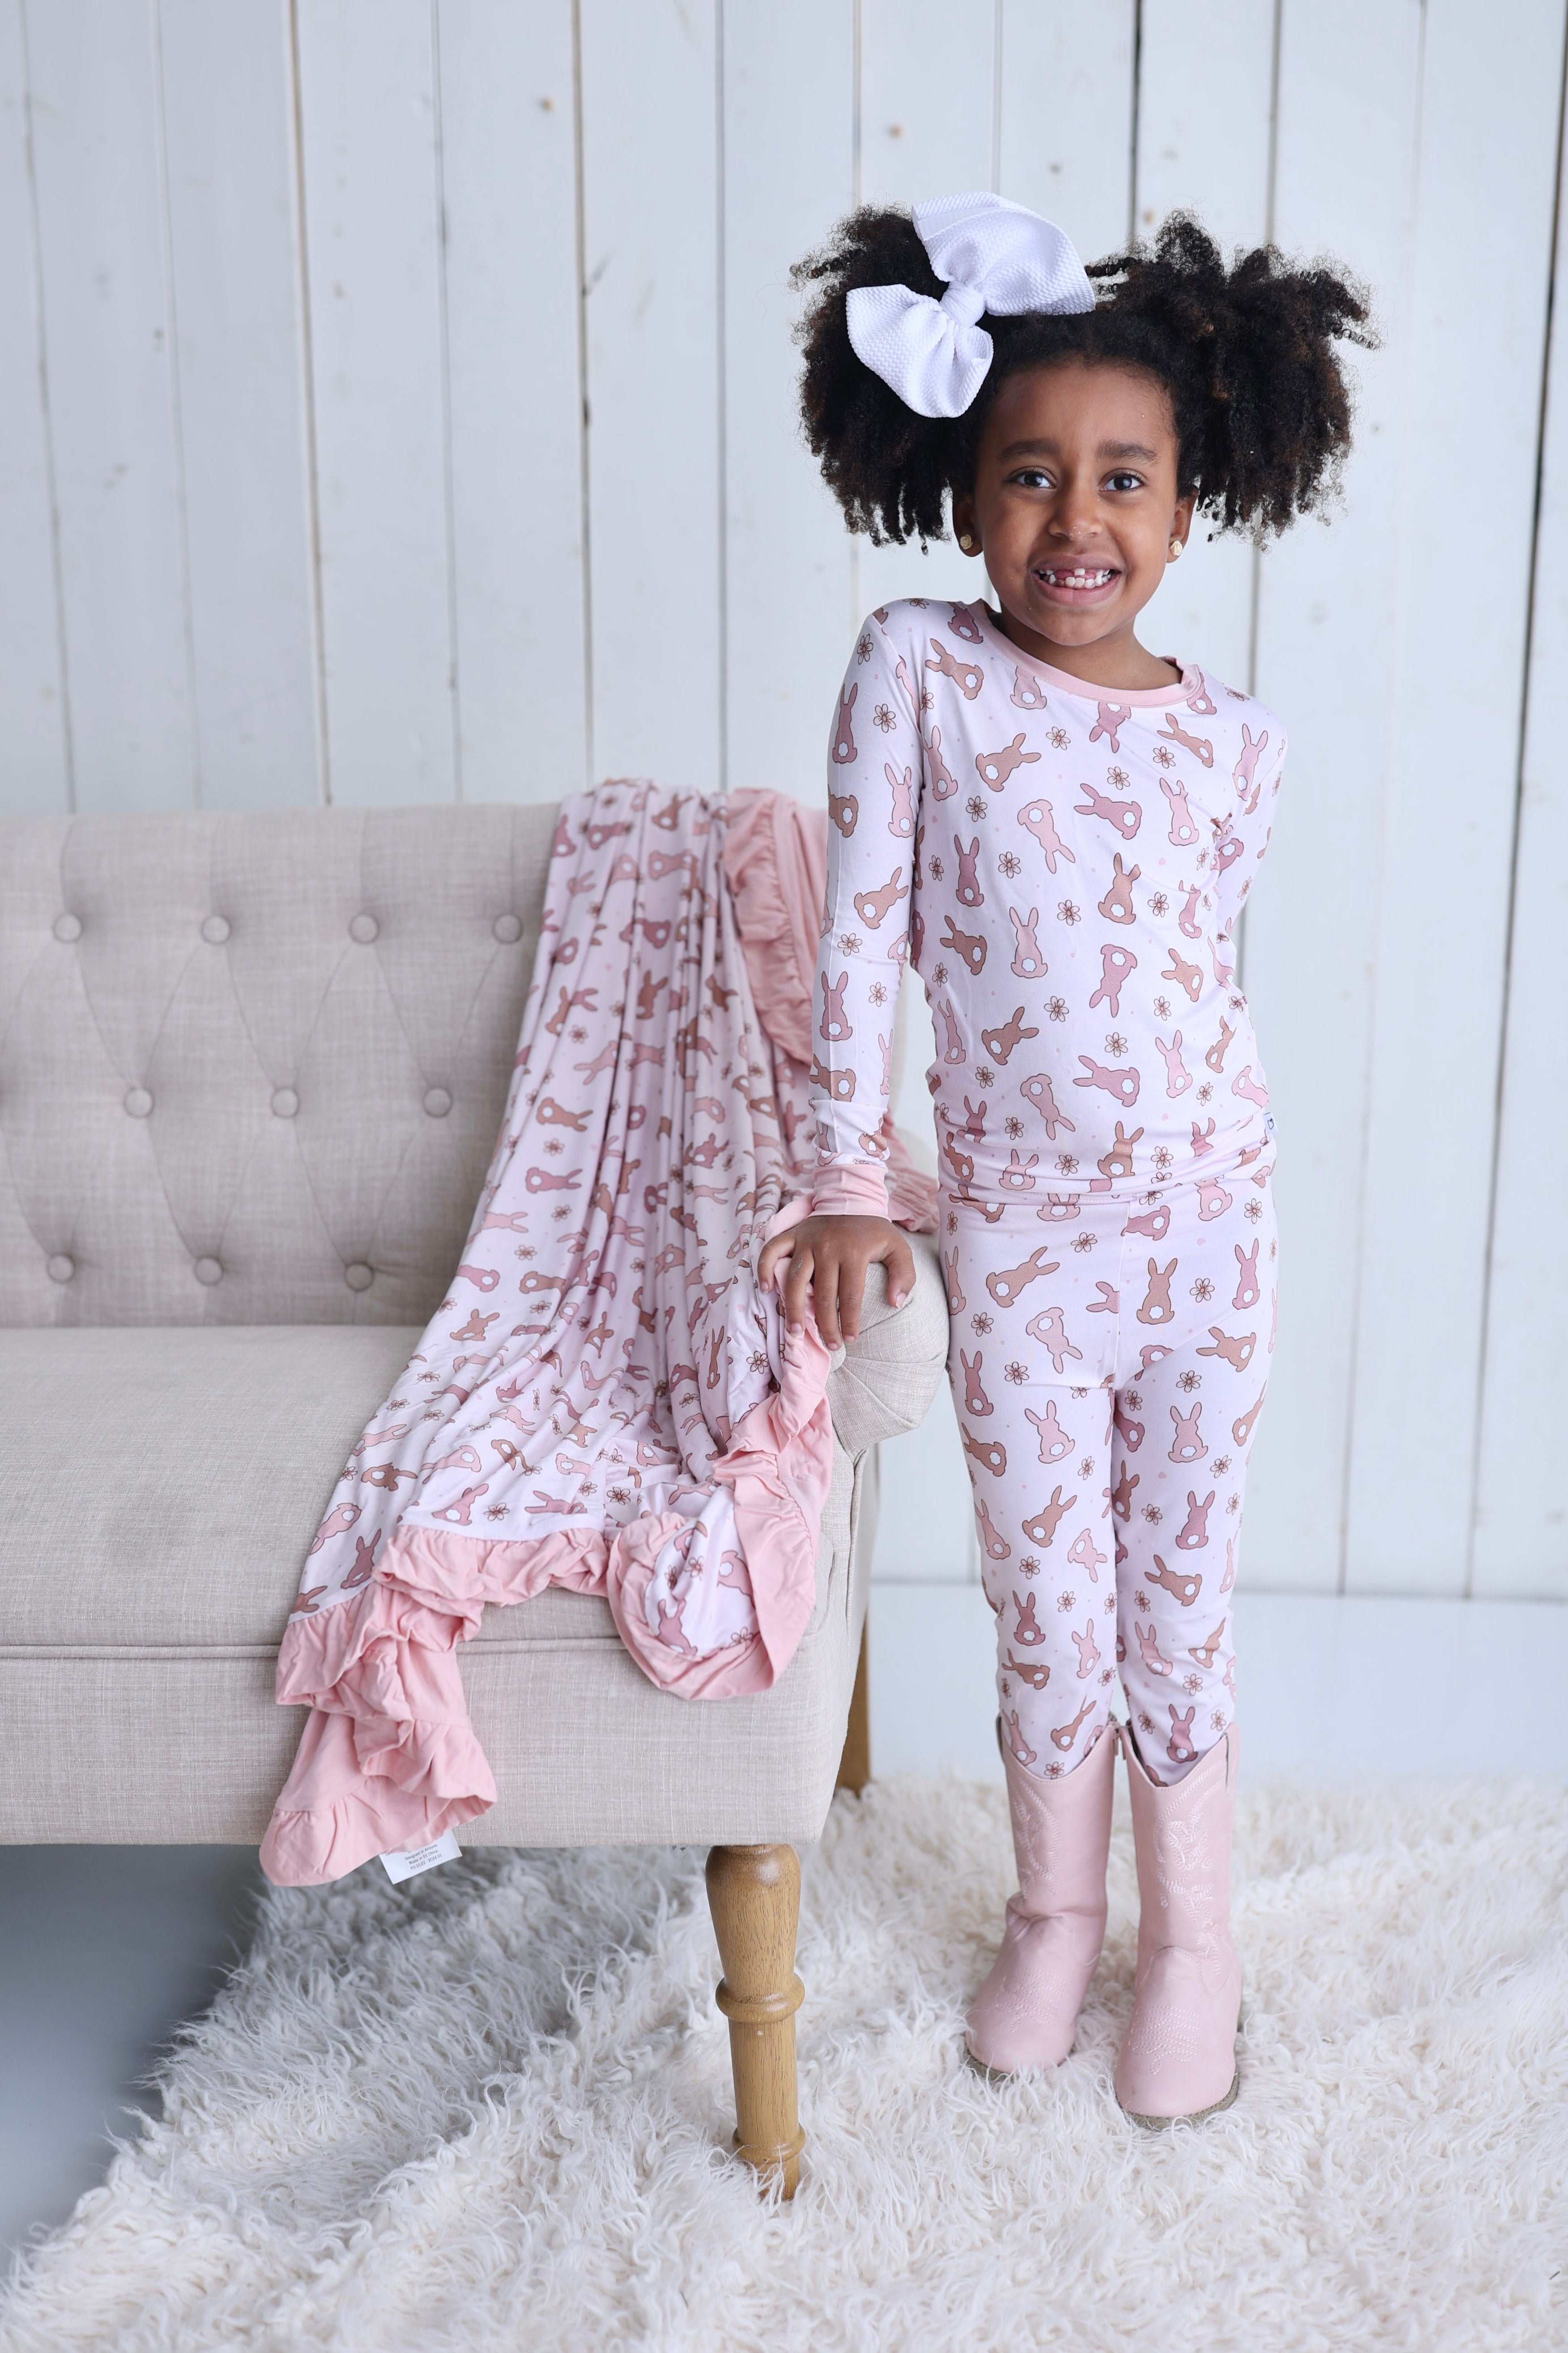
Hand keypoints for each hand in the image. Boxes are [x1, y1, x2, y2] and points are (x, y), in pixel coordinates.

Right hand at [756, 1214, 915, 1347]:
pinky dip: (764, 1269)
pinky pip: (772, 1251)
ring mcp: (806, 1241)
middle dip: (826, 1325)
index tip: (851, 1339)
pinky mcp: (792, 1234)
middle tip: (831, 1344)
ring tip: (795, 1332)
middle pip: (824, 1295)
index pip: (851, 1296)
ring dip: (794, 1308)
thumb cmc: (875, 1230)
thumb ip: (904, 1275)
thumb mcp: (898, 1248)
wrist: (852, 1197)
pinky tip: (765, 1290)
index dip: (850, 1321)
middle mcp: (827, 1248)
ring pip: (795, 1280)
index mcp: (854, 1252)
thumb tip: (896, 1302)